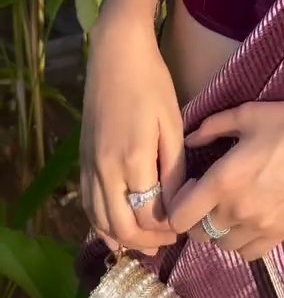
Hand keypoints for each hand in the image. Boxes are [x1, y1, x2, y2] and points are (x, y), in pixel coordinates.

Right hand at [80, 0, 184, 254]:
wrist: (116, 55)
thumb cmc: (152, 83)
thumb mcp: (172, 123)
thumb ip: (174, 167)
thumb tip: (179, 202)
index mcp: (134, 160)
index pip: (149, 214)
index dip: (168, 227)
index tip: (186, 224)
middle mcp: (106, 170)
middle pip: (121, 226)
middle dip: (146, 241)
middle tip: (168, 241)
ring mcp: (90, 166)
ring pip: (100, 220)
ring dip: (122, 238)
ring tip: (145, 242)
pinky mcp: (83, 160)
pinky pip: (87, 204)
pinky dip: (101, 222)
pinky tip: (115, 228)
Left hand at [168, 89, 283, 261]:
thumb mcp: (247, 114)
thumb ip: (211, 127)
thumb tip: (189, 139)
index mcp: (223, 181)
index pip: (179, 216)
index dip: (176, 203)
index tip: (189, 186)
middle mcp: (236, 210)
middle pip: (197, 233)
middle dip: (195, 215)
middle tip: (207, 195)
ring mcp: (259, 227)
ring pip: (220, 245)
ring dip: (217, 230)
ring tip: (228, 207)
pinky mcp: (280, 235)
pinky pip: (247, 254)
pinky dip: (240, 242)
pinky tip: (247, 221)